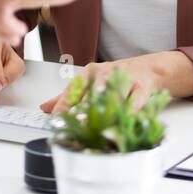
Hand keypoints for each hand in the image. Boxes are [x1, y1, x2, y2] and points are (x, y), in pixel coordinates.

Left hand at [39, 52, 192, 113]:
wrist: (148, 68)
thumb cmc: (115, 77)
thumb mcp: (90, 82)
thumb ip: (68, 96)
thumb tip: (44, 107)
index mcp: (91, 72)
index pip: (74, 87)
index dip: (65, 103)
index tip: (57, 118)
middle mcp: (106, 74)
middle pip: (92, 91)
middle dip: (83, 108)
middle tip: (75, 123)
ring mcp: (125, 80)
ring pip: (113, 96)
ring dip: (105, 111)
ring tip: (95, 125)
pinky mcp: (142, 89)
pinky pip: (135, 102)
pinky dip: (128, 113)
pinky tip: (121, 122)